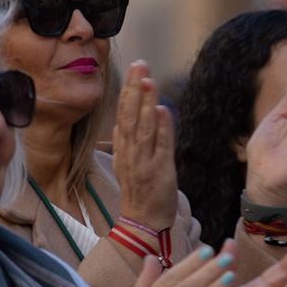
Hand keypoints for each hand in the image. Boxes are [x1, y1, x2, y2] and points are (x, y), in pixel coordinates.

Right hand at [112, 60, 178, 231]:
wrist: (144, 222)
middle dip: (134, 89)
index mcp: (123, 149)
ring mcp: (144, 162)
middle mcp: (131, 153)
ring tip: (149, 81)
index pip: (123, 114)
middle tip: (139, 64)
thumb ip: (131, 140)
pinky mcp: (160, 172)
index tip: (135, 69)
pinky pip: (161, 147)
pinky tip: (163, 110)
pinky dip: (162, 129)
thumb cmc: (140, 191)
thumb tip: (132, 117)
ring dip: (146, 103)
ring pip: (144, 128)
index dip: (128, 91)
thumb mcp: (129, 162)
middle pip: (130, 116)